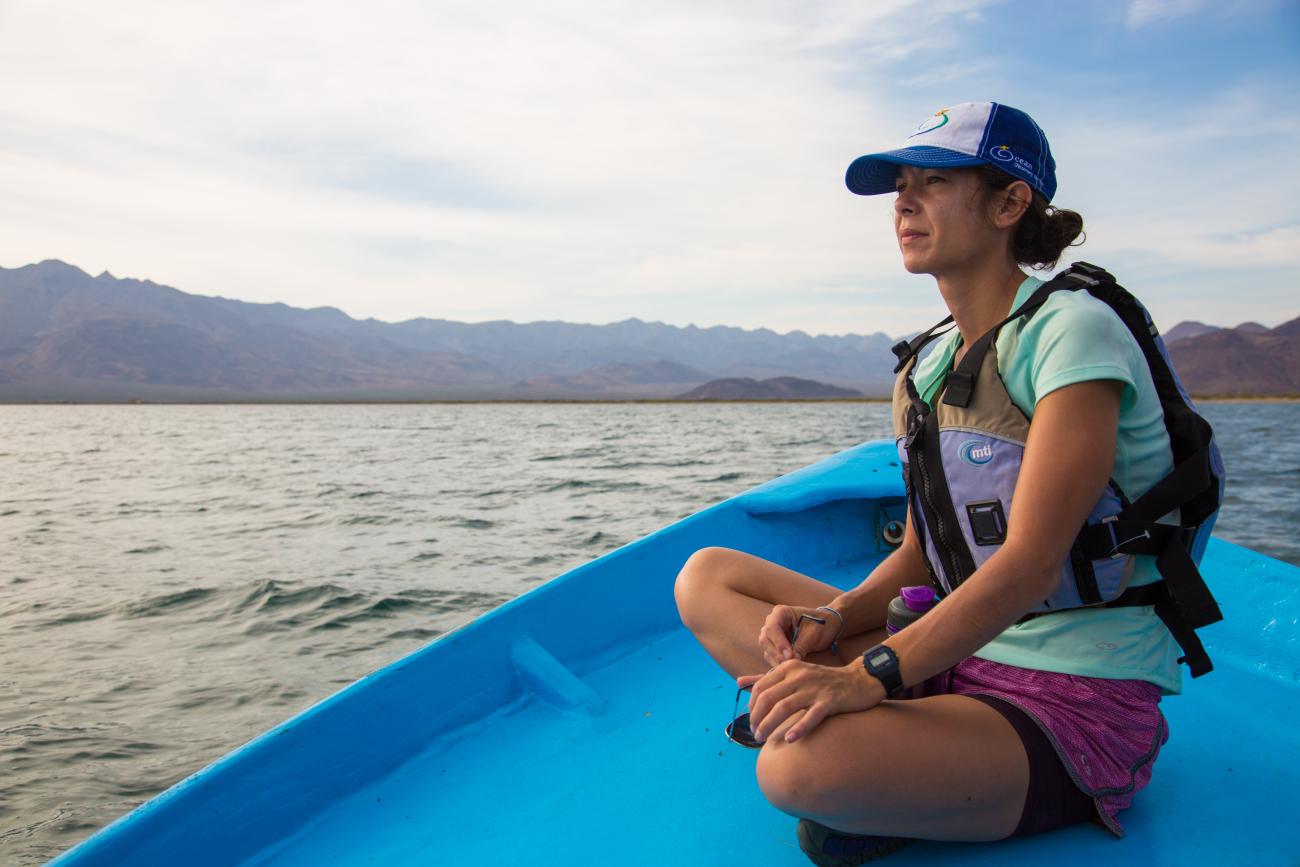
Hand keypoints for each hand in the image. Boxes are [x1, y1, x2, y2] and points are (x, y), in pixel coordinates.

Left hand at [738, 659, 884, 743]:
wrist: (859, 680)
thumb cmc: (823, 680)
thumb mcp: (793, 673)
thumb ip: (766, 678)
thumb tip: (738, 682)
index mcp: (788, 668)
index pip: (760, 687)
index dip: (752, 706)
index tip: (752, 721)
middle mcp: (799, 676)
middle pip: (768, 698)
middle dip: (757, 718)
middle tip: (755, 734)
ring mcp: (814, 688)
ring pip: (784, 707)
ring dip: (770, 725)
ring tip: (763, 739)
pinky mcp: (830, 701)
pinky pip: (811, 716)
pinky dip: (799, 728)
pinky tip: (790, 739)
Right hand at [758, 604, 841, 665]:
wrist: (828, 626)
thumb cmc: (822, 625)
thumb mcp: (813, 634)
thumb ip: (801, 645)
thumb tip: (792, 659)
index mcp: (781, 613)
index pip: (772, 628)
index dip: (779, 643)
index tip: (789, 655)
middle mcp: (773, 622)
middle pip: (765, 640)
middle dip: (776, 653)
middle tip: (788, 663)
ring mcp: (773, 635)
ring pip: (767, 649)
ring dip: (776, 660)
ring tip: (790, 667)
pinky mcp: (776, 646)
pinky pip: (772, 656)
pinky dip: (778, 663)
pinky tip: (788, 668)